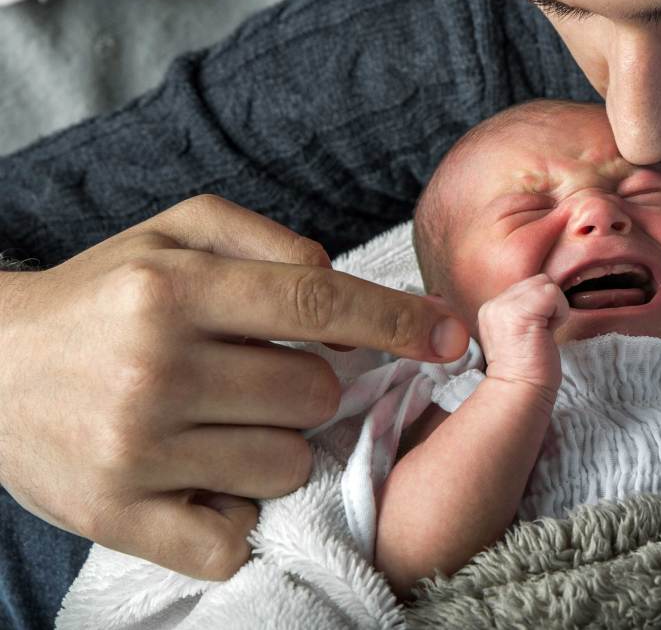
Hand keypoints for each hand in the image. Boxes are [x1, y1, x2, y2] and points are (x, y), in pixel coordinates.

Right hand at [0, 195, 468, 579]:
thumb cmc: (101, 294)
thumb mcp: (172, 233)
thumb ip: (266, 241)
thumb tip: (340, 281)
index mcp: (172, 289)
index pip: (318, 304)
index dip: (397, 321)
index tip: (452, 334)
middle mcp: (155, 366)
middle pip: (313, 394)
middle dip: (308, 387)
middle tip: (255, 376)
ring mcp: (136, 448)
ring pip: (286, 464)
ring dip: (273, 447)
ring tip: (219, 423)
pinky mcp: (117, 515)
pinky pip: (232, 534)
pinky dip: (237, 513)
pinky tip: (206, 478)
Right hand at [476, 274, 568, 406]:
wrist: (519, 393)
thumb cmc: (527, 370)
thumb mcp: (519, 333)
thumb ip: (526, 311)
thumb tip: (547, 296)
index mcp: (492, 309)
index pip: (527, 287)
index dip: (541, 308)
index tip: (535, 335)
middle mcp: (494, 304)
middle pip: (537, 281)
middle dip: (548, 306)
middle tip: (540, 335)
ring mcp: (505, 306)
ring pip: (546, 284)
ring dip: (554, 309)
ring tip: (542, 334)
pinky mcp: (521, 311)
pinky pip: (553, 293)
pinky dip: (559, 312)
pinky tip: (548, 334)